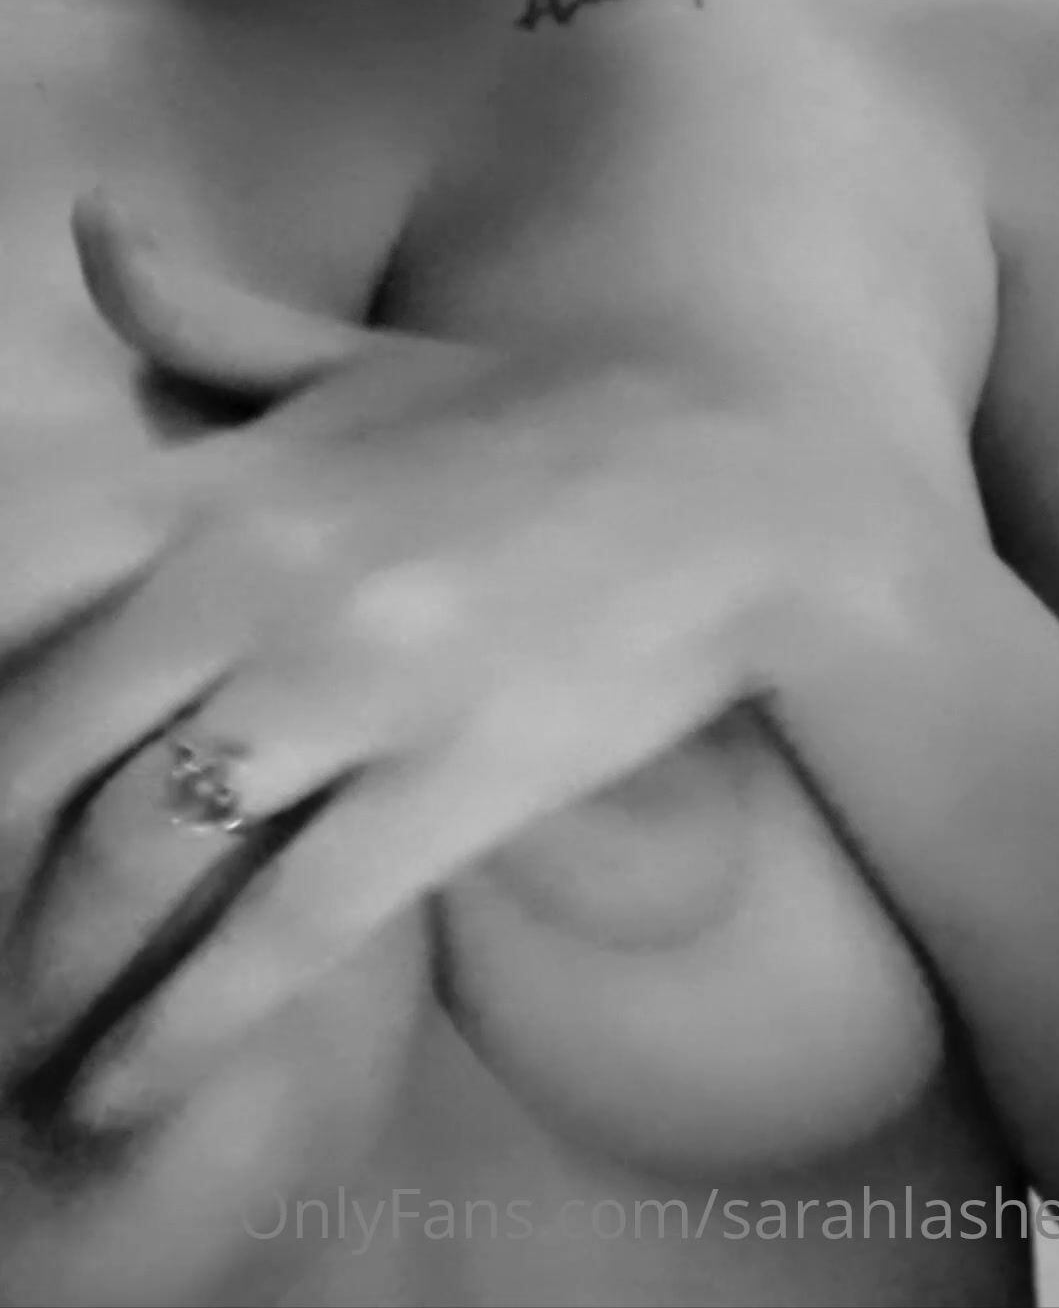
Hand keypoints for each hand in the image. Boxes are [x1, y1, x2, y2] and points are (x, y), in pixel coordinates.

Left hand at [1, 201, 944, 1211]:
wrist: (733, 485)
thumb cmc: (530, 416)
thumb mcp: (355, 357)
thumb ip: (202, 315)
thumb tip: (89, 220)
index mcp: (227, 471)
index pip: (11, 576)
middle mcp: (263, 576)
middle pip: (46, 742)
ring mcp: (356, 685)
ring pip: (144, 849)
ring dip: (57, 963)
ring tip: (27, 1029)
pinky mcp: (448, 785)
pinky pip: (283, 930)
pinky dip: (180, 1030)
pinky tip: (116, 1092)